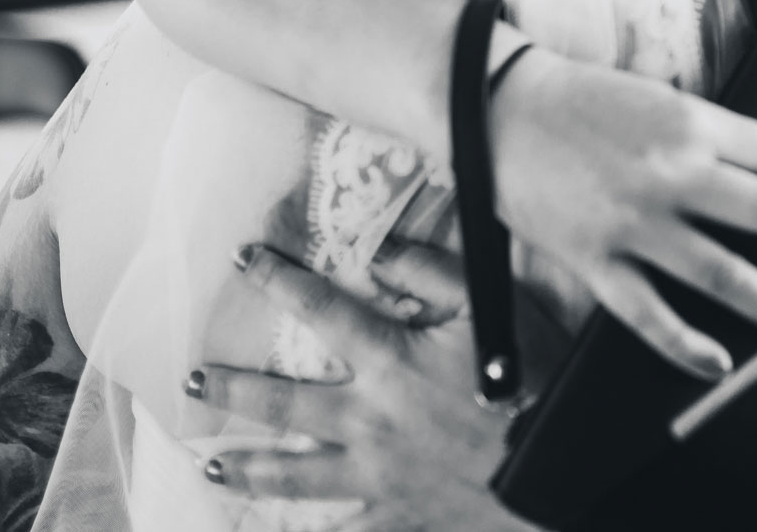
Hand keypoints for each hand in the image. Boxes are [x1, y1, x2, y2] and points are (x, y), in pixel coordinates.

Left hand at [190, 243, 531, 531]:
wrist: (562, 461)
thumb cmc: (534, 377)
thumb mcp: (491, 307)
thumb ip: (433, 272)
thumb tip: (382, 250)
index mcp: (390, 359)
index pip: (320, 309)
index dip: (277, 279)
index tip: (242, 258)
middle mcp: (369, 418)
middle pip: (284, 402)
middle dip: (233, 389)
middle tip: (194, 380)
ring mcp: (377, 474)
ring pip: (294, 475)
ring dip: (247, 470)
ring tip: (212, 468)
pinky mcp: (398, 513)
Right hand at [490, 47, 756, 378]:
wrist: (498, 107)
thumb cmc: (587, 102)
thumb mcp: (665, 103)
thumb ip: (717, 141)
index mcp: (695, 123)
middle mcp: (674, 171)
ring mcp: (634, 221)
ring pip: (727, 275)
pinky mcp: (594, 260)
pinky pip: (651, 315)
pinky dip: (690, 346)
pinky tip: (723, 365)